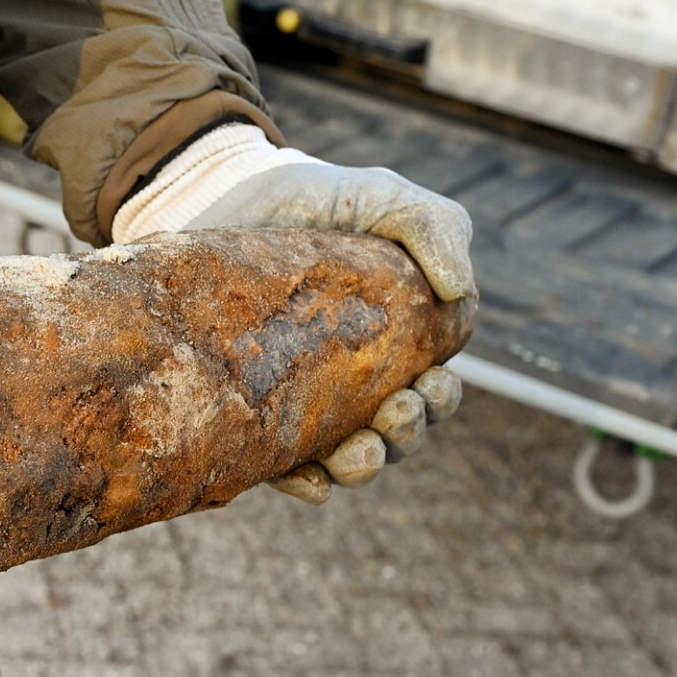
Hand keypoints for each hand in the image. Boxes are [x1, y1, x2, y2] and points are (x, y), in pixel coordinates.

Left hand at [115, 122, 472, 501]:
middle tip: (397, 411)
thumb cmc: (312, 199)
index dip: (440, 399)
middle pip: (396, 433)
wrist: (217, 195)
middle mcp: (353, 380)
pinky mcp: (248, 412)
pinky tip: (310, 479)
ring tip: (360, 452)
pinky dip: (303, 481)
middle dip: (407, 434)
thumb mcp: (379, 197)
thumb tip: (460, 291)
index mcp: (397, 342)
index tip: (428, 384)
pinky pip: (279, 467)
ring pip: (346, 458)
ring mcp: (300, 400)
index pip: (433, 389)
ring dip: (365, 466)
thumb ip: (433, 226)